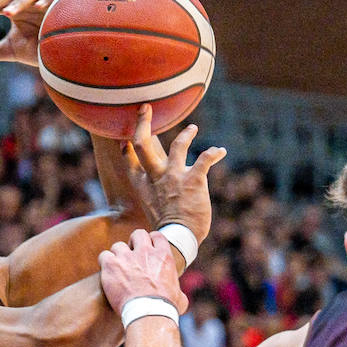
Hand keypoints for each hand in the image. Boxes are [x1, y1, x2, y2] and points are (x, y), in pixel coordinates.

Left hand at [98, 229, 188, 316]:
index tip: (147, 250)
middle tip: (131, 257)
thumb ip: (177, 291)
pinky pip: (104, 256)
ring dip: (118, 255)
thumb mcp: (179, 297)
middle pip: (138, 234)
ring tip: (118, 268)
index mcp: (163, 256)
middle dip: (133, 243)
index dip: (151, 242)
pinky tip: (108, 274)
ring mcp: (127, 257)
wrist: (148, 313)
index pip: (156, 236)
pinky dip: (105, 263)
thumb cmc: (165, 308)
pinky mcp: (111, 265)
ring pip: (118, 245)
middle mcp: (145, 252)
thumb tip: (178, 296)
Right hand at [124, 105, 223, 246]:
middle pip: (142, 143)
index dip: (126, 147)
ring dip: (186, 134)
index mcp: (143, 185)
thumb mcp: (152, 208)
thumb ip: (154, 194)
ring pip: (178, 145)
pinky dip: (214, 152)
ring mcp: (174, 176)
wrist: (178, 238)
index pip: (130, 160)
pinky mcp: (193, 179)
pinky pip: (205, 158)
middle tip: (146, 108)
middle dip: (143, 123)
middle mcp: (156, 176)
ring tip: (193, 128)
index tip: (125, 138)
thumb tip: (159, 194)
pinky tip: (221, 151)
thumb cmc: (167, 228)